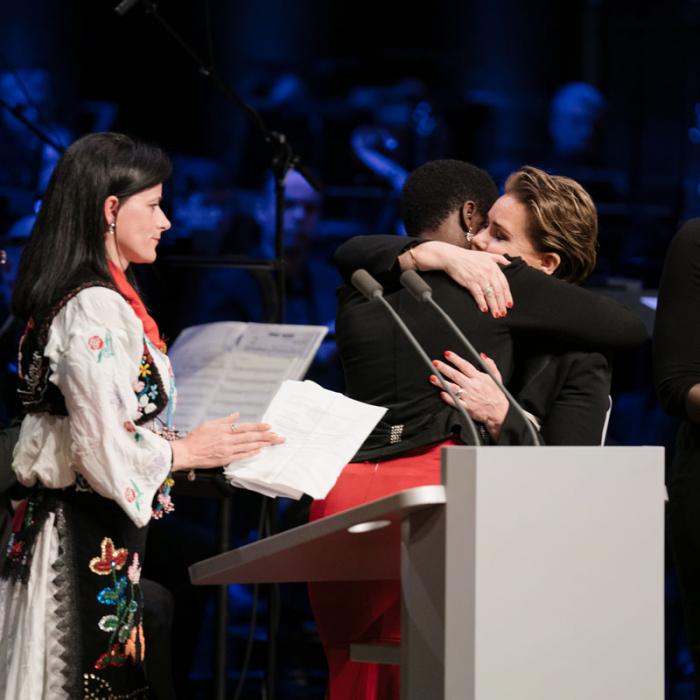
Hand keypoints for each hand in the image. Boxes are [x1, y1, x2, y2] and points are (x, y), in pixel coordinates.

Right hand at [170, 412, 284, 470]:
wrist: (186, 452)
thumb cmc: (195, 438)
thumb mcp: (209, 424)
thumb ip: (224, 420)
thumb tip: (236, 415)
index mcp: (224, 430)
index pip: (245, 427)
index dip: (258, 426)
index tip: (269, 426)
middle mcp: (228, 439)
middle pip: (250, 437)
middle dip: (266, 436)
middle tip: (278, 436)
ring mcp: (227, 450)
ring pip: (248, 446)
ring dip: (262, 444)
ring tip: (272, 443)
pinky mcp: (225, 459)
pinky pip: (241, 456)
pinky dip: (251, 453)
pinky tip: (259, 451)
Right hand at [402, 241, 512, 317]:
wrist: (453, 257)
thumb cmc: (469, 257)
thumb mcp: (487, 254)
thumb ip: (500, 258)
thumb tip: (510, 263)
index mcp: (494, 267)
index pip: (504, 284)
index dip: (507, 296)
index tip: (509, 305)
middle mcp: (489, 273)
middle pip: (498, 291)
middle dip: (502, 304)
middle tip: (503, 313)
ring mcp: (479, 278)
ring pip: (490, 294)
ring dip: (494, 306)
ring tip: (496, 314)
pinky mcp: (470, 282)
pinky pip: (478, 294)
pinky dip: (482, 302)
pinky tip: (484, 309)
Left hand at [430, 351, 508, 439]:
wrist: (499, 412)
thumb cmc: (496, 394)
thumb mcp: (496, 377)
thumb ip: (489, 365)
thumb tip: (482, 355)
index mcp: (478, 378)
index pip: (465, 365)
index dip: (455, 359)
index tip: (447, 354)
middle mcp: (472, 386)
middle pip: (455, 375)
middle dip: (444, 368)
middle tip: (435, 363)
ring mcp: (468, 397)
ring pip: (452, 387)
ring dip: (441, 382)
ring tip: (432, 377)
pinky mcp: (466, 407)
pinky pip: (455, 402)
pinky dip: (448, 398)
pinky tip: (441, 393)